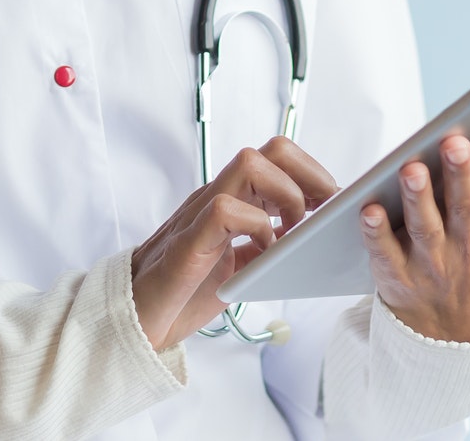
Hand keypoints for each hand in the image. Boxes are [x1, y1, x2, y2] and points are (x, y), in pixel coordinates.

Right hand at [130, 136, 337, 350]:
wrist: (136, 320)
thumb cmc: (185, 292)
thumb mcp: (239, 264)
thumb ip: (264, 245)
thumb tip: (306, 238)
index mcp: (232, 199)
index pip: (278, 158)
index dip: (313, 173)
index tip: (333, 203)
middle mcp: (217, 196)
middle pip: (272, 150)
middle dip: (310, 175)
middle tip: (321, 213)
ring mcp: (201, 214)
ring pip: (249, 163)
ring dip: (285, 195)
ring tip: (290, 232)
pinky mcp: (189, 241)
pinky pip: (225, 209)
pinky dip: (255, 227)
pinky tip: (262, 254)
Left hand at [361, 121, 469, 341]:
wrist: (463, 331)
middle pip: (466, 206)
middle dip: (463, 175)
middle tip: (455, 140)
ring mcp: (434, 262)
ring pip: (426, 228)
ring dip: (419, 200)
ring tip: (411, 168)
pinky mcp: (397, 276)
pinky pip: (383, 255)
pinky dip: (376, 235)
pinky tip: (365, 210)